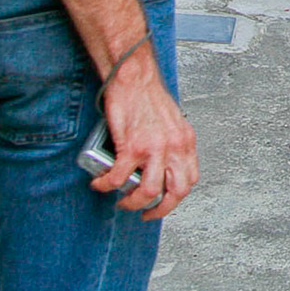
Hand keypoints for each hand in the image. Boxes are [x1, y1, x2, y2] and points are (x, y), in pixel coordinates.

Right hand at [94, 55, 197, 220]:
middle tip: (144, 213)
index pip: (189, 179)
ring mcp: (155, 148)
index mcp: (186, 141)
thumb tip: (158, 166)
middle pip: (176, 192)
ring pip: (149, 192)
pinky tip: (99, 183)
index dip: (175, 196)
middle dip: (159, 210)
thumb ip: (170, 144)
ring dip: (133, 203)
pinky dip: (106, 185)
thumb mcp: (171, 122)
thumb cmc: (147, 96)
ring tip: (121, 200)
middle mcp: (176, 146)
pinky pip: (118, 178)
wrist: (134, 77)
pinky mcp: (132, 146)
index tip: (161, 202)